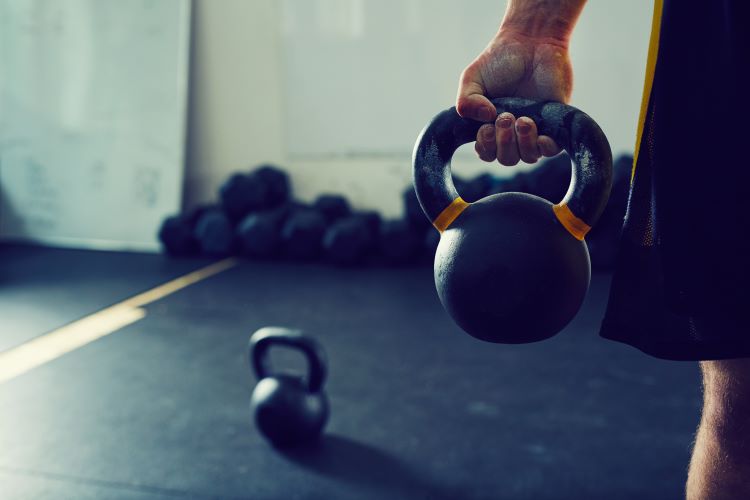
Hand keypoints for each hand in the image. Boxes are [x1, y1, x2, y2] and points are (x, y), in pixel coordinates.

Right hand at [456, 31, 572, 164]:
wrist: (531, 42)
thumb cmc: (499, 60)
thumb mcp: (471, 79)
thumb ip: (465, 102)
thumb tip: (485, 119)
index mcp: (491, 126)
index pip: (487, 153)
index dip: (486, 147)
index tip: (486, 127)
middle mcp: (513, 132)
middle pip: (508, 159)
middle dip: (504, 143)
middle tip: (505, 118)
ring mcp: (536, 129)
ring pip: (529, 157)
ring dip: (523, 143)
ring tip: (524, 120)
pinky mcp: (556, 123)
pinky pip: (552, 149)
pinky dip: (545, 146)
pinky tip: (538, 131)